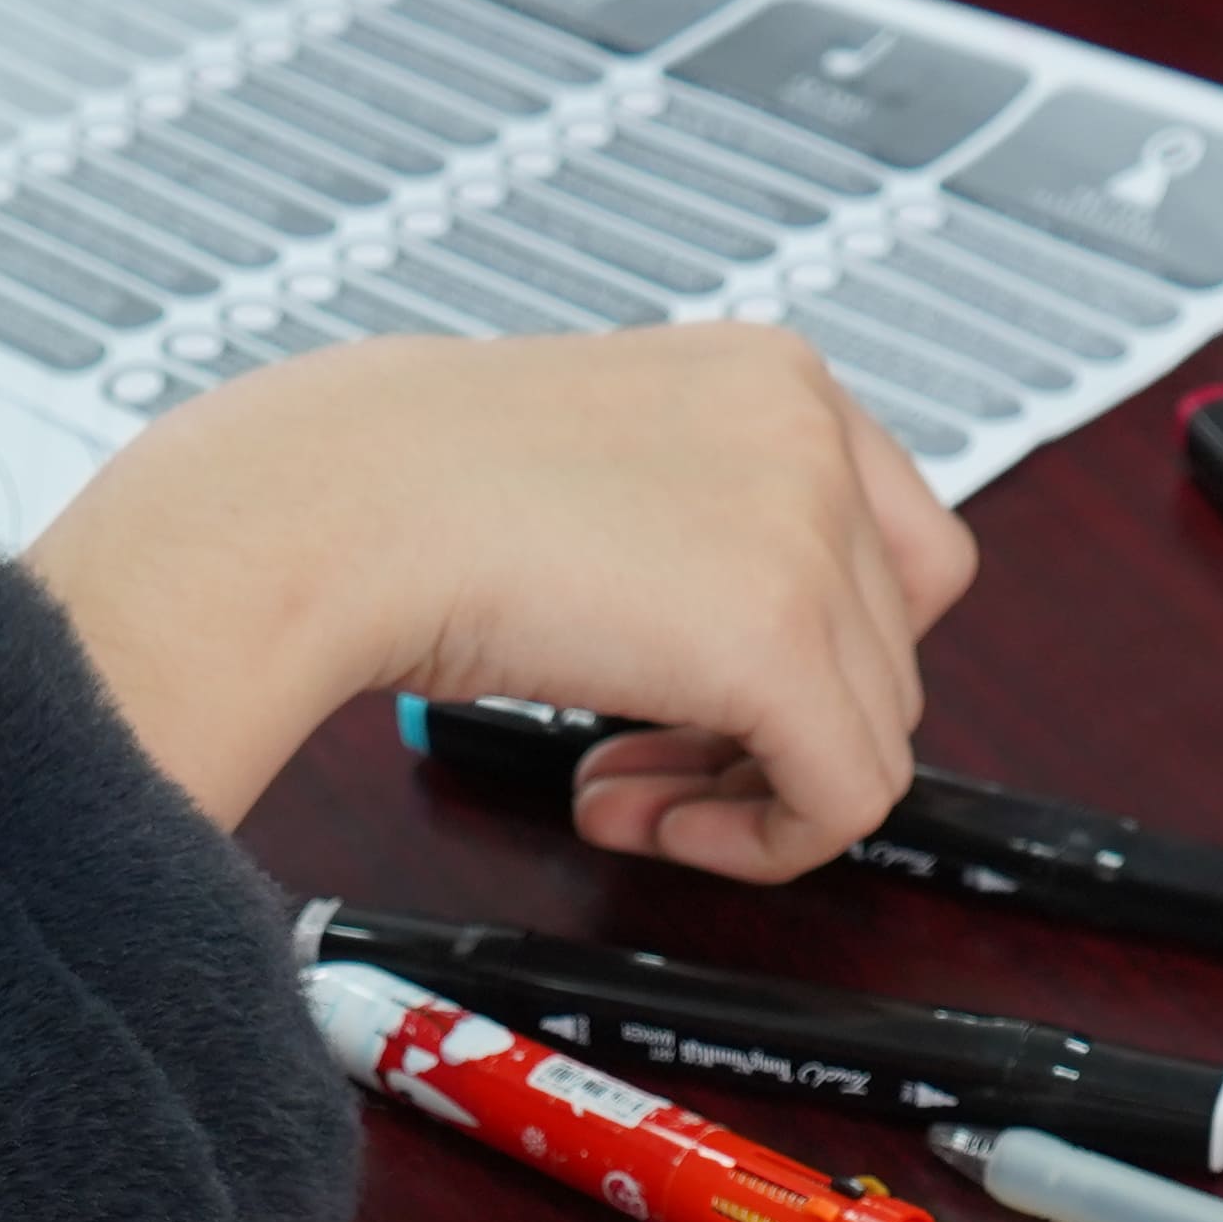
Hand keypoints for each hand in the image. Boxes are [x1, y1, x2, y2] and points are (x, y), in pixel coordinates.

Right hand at [22, 327, 972, 867]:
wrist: (332, 505)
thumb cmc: (400, 489)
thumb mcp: (594, 475)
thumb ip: (695, 532)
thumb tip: (734, 651)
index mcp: (772, 379)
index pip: (890, 545)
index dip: (811, 651)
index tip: (699, 699)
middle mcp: (813, 434)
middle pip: (885, 644)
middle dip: (765, 729)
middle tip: (638, 762)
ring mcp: (810, 530)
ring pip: (872, 727)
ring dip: (746, 787)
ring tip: (614, 789)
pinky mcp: (783, 640)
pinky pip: (850, 797)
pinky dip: (761, 842)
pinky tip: (637, 818)